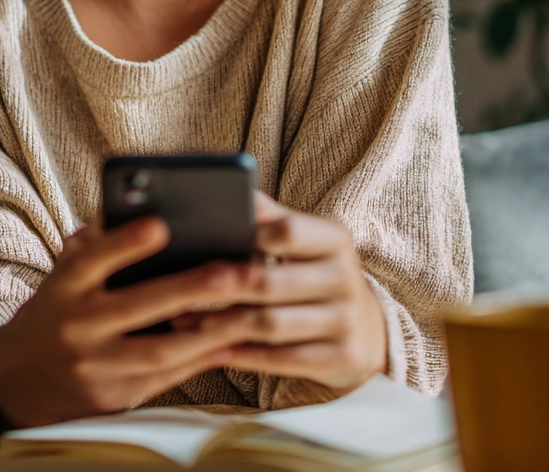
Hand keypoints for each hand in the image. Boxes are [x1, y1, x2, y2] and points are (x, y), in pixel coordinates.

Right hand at [0, 214, 248, 427]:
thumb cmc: (61, 304)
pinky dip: (200, 358)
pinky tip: (232, 341)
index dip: (125, 242)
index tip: (160, 224)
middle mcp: (76, 327)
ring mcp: (95, 367)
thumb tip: (147, 203)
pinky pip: (166, 377)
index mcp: (65, 286)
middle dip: (186, 290)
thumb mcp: (68, 270)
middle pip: (136, 308)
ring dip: (206, 332)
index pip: (93, 259)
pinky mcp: (116, 397)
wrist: (22, 376)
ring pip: (158, 351)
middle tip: (229, 272)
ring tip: (244, 310)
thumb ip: (100, 241)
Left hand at [172, 192, 386, 393]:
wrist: (366, 327)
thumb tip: (233, 189)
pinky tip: (213, 349)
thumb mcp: (305, 241)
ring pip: (270, 325)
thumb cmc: (316, 272)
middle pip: (270, 283)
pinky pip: (282, 360)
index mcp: (335, 238)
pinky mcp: (342, 358)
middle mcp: (346, 277)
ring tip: (184, 320)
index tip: (207, 239)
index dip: (247, 236)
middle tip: (182, 286)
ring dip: (221, 324)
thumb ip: (270, 217)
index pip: (287, 232)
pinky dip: (243, 355)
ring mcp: (347, 321)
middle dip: (222, 287)